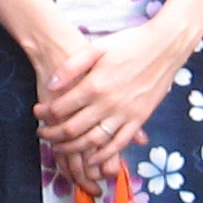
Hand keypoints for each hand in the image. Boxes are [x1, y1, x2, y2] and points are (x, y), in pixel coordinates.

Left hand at [36, 17, 191, 191]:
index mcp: (95, 85)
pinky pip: (119, 144)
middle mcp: (108, 104)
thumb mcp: (97, 47)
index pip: (61, 108)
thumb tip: (51, 84)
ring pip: (93, 141)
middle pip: (73, 129)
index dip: (45, 113)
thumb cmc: (130, 43)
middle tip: (42, 133)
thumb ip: (72, 67)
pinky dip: (104, 156)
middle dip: (53, 135)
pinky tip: (91, 159)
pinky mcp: (139, 119)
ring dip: (73, 148)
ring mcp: (125, 114)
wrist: (165, 46)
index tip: (37, 112)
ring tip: (59, 147)